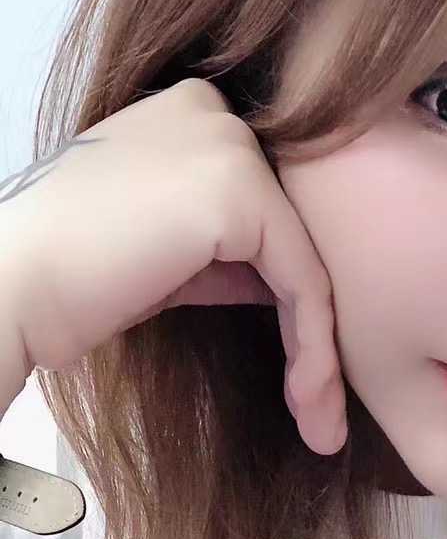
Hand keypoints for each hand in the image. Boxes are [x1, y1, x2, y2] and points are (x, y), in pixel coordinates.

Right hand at [0, 79, 345, 454]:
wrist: (11, 284)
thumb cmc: (73, 275)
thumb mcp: (170, 251)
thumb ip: (230, 251)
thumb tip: (286, 281)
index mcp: (195, 114)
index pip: (273, 214)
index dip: (294, 298)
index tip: (307, 375)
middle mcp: (217, 113)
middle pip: (298, 238)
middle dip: (317, 334)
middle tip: (323, 413)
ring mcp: (228, 146)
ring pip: (308, 266)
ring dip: (321, 358)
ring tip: (321, 425)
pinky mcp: (237, 190)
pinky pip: (303, 284)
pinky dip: (314, 351)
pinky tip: (309, 401)